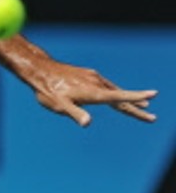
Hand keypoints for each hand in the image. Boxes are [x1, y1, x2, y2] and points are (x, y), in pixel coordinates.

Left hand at [32, 61, 156, 126]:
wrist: (40, 70)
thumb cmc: (49, 90)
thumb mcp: (60, 106)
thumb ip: (75, 113)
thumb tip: (87, 122)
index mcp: (93, 92)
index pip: (119, 97)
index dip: (136, 97)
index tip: (153, 95)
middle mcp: (96, 83)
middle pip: (121, 97)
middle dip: (137, 107)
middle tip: (151, 118)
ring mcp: (93, 77)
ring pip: (114, 90)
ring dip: (127, 99)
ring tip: (142, 106)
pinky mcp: (88, 74)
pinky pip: (106, 85)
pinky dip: (115, 92)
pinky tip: (116, 95)